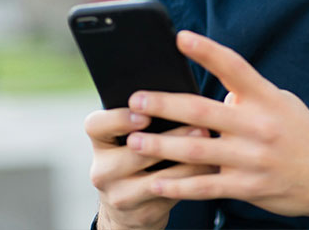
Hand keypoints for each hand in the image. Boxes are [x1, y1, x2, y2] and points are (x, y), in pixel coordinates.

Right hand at [84, 107, 214, 229]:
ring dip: (188, 162)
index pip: (96, 125)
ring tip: (210, 147)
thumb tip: (180, 95)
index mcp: (99, 143)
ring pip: (157, 179)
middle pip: (133, 154)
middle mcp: (103, 170)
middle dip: (170, 140)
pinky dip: (193, 181)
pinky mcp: (142, 213)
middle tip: (199, 127)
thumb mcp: (128, 136)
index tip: (145, 114)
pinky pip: (171, 195)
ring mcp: (120, 195)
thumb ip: (145, 116)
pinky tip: (211, 168)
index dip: (119, 119)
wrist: (128, 205)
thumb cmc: (135, 155)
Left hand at [125, 31, 308, 227]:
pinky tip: (156, 181)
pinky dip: (178, 186)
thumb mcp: (283, 104)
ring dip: (161, 144)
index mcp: (265, 97)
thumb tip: (219, 91)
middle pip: (202, 111)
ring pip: (196, 150)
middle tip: (135, 99)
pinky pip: (206, 187)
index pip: (233, 66)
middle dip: (164, 104)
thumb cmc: (307, 136)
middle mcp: (257, 125)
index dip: (206, 50)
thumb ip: (250, 96)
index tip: (180, 37)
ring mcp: (252, 159)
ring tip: (134, 139)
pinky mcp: (249, 188)